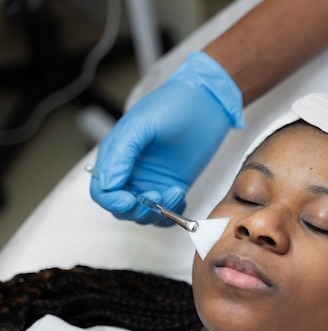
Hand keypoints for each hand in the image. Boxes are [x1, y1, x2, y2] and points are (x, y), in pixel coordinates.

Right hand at [90, 52, 244, 224]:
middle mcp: (131, 172)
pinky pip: (166, 213)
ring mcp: (153, 181)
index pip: (102, 191)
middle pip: (121, 208)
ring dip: (156, 212)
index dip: (112, 201)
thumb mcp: (141, 124)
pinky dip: (172, 214)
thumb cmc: (173, 105)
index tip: (130, 200)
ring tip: (174, 190)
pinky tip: (181, 196)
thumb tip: (107, 185)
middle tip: (157, 195)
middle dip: (136, 209)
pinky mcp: (173, 185)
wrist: (208, 102)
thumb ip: (121, 153)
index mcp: (116, 156)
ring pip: (144, 214)